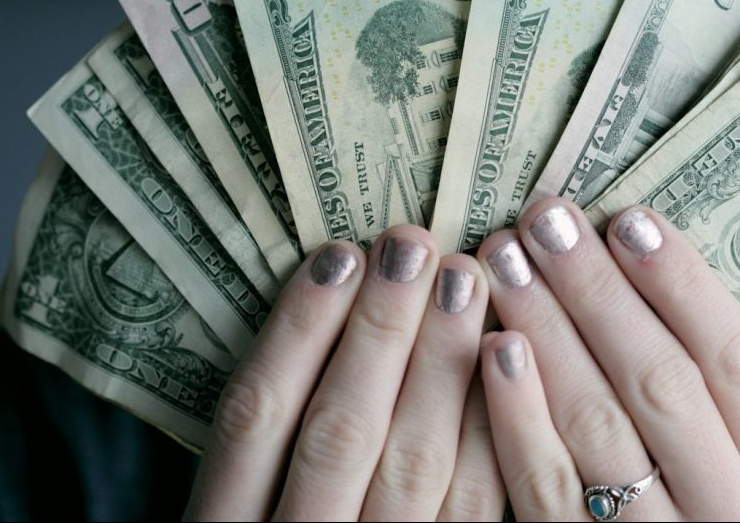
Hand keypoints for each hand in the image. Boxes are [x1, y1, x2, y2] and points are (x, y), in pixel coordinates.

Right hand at [184, 223, 504, 520]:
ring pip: (412, 466)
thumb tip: (333, 290)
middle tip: (415, 244)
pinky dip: (486, 430)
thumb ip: (269, 430)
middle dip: (381, 330)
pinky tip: (500, 360)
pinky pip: (473, 507)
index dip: (298, 330)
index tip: (339, 254)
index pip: (255, 416)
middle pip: (339, 430)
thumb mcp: (238, 504)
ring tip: (464, 280)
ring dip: (441, 367)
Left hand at [476, 200, 739, 520]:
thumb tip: (631, 253)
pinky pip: (544, 486)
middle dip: (598, 292)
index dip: (682, 282)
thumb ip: (701, 392)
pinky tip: (492, 348)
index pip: (738, 360)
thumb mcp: (732, 466)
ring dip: (547, 331)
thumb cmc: (694, 514)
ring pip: (599, 427)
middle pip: (663, 383)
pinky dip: (516, 412)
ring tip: (505, 261)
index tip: (627, 216)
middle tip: (545, 221)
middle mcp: (733, 518)